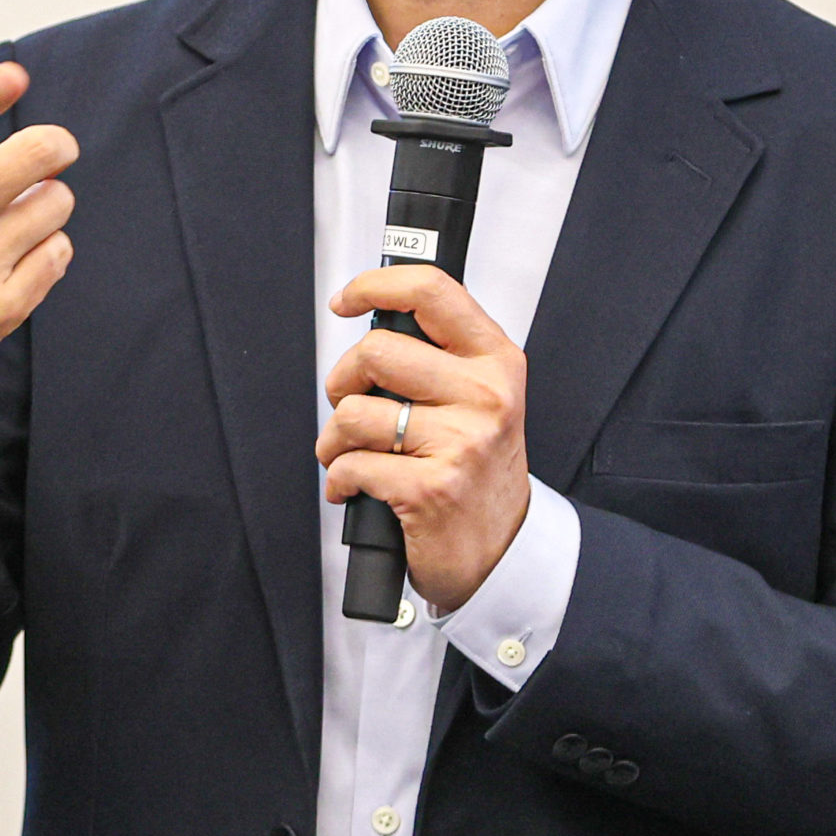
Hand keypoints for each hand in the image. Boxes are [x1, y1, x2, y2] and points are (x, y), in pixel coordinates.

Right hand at [0, 32, 79, 468]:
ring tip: (12, 221)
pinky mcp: (0, 309)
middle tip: (50, 153)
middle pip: (33, 158)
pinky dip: (47, 250)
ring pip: (55, 202)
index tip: (10, 73)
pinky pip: (61, 251)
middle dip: (54, 147)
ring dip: (45, 204)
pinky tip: (13, 261)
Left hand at [316, 265, 530, 612]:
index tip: (348, 299)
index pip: (432, 291)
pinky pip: (352, 465)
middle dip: (342, 381)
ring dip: (333, 440)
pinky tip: (354, 487)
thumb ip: (441, 356)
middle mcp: (485, 395)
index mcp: (495, 360)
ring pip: (354, 412)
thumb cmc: (479, 470)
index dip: (375, 286)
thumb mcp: (483, 398)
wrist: (502, 550)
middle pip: (376, 351)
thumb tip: (374, 318)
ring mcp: (461, 441)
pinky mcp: (431, 488)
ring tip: (348, 453)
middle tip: (350, 403)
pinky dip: (339, 479)